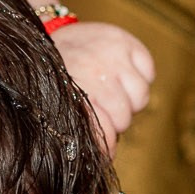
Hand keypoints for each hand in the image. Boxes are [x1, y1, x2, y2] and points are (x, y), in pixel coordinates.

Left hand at [51, 21, 153, 152]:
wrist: (45, 36)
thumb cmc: (54, 79)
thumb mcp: (58, 104)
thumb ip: (82, 129)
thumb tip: (107, 157)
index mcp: (73, 92)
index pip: (102, 129)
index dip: (107, 147)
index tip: (106, 153)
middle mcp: (94, 71)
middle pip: (124, 117)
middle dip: (116, 121)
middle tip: (104, 112)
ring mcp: (113, 54)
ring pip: (141, 97)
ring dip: (130, 101)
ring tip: (112, 93)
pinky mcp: (127, 41)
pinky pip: (149, 73)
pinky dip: (141, 77)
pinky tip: (122, 75)